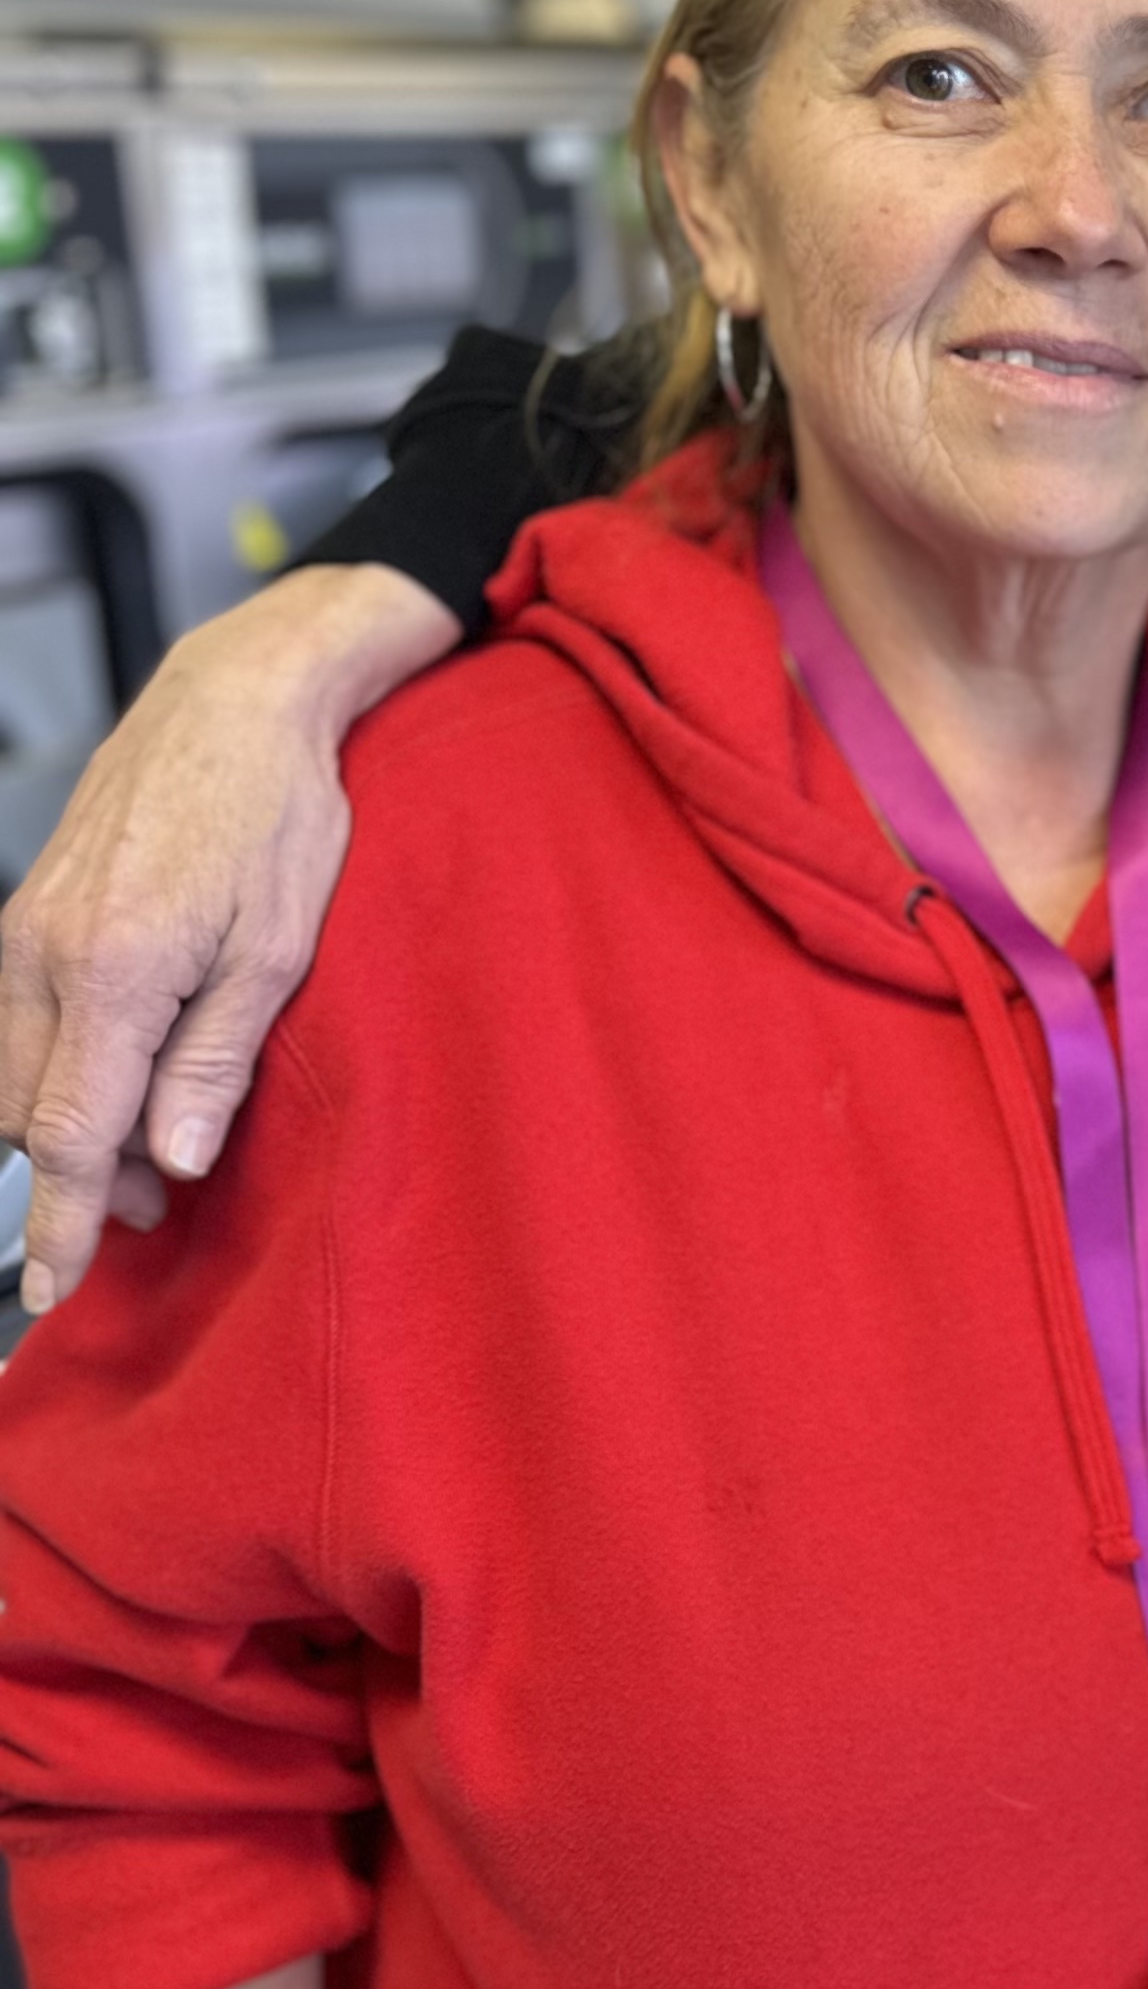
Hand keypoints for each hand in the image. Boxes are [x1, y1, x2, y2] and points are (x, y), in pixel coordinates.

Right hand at [0, 566, 454, 1309]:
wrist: (234, 700)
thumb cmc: (278, 817)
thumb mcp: (279, 950)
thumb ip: (216, 1061)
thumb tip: (169, 1162)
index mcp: (115, 972)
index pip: (64, 1133)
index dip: (55, 1221)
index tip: (47, 1288)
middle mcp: (46, 953)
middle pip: (24, 1111)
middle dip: (72, 1177)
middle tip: (151, 1201)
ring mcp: (27, 924)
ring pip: (12, 1068)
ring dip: (66, 1122)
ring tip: (148, 1141)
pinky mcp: (30, 905)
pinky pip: (17, 1018)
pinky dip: (58, 1065)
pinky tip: (122, 1070)